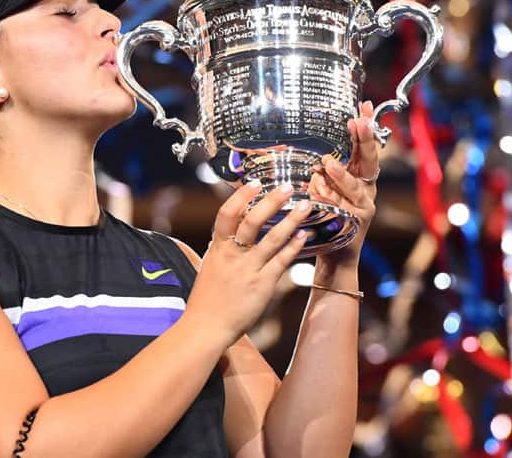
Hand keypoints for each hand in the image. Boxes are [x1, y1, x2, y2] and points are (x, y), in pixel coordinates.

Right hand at [182, 181, 311, 346]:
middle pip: (252, 220)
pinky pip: (281, 261)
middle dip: (271, 201)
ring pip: (272, 238)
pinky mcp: (262, 285)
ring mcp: (248, 269)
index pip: (226, 214)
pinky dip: (293, 246)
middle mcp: (232, 255)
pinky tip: (305, 235)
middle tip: (288, 186)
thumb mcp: (208, 268)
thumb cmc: (205, 301)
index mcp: (217, 248)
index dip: (241, 196)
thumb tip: (222, 236)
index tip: (255, 182)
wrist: (205, 328)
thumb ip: (218, 250)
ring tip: (305, 205)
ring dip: (290, 219)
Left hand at [308, 100, 379, 266]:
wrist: (334, 256)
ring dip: (342, 174)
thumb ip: (320, 169)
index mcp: (359, 175)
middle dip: (365, 140)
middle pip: (370, 160)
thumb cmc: (325, 218)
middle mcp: (366, 188)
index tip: (365, 106)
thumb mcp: (321, 187)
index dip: (367, 126)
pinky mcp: (357, 223)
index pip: (365, 146)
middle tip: (358, 123)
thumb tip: (300, 146)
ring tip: (328, 163)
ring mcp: (364, 205)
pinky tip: (318, 193)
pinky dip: (331, 201)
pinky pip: (344, 208)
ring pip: (356, 186)